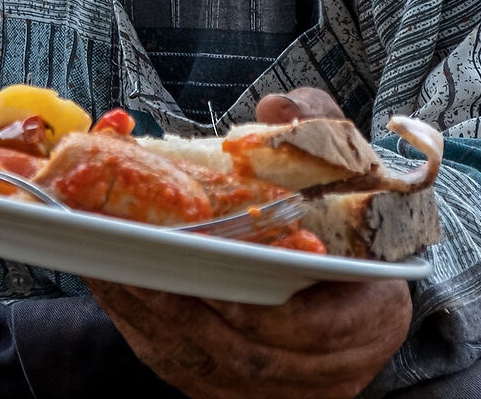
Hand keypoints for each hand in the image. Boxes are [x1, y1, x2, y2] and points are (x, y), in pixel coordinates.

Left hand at [91, 84, 403, 397]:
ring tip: (108, 265)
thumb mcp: (351, 168)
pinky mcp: (243, 396)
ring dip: (151, 318)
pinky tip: (114, 287)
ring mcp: (286, 392)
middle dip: (181, 306)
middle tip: (131, 256)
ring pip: (207, 367)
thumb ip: (318, 132)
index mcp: (372, 318)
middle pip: (245, 352)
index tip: (208, 265)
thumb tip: (276, 110)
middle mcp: (333, 371)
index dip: (255, 304)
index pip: (314, 327)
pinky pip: (186, 373)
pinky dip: (145, 331)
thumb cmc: (350, 222)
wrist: (360, 281)